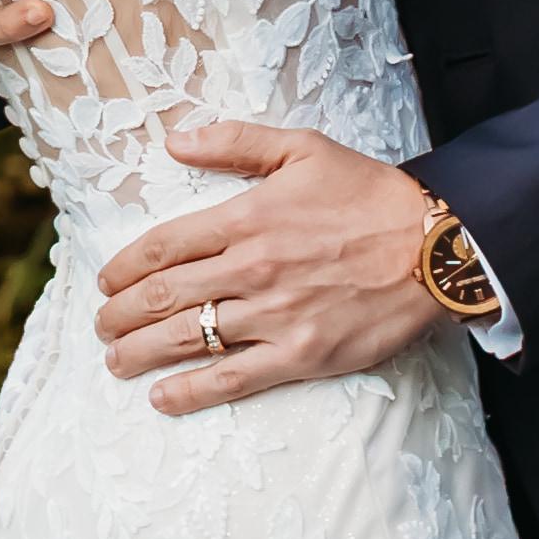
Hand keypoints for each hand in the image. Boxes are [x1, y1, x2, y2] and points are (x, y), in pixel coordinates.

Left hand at [90, 119, 448, 410]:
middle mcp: (251, 269)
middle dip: (121, 314)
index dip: (124, 267)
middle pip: (165, 296)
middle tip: (102, 325)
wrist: (437, 246)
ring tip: (116, 361)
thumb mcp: (301, 147)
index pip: (163, 246)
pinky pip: (234, 378)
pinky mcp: (302, 355)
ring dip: (141, 353)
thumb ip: (233, 141)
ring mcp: (275, 316)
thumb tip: (172, 140)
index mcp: (245, 218)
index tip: (106, 281)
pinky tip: (163, 398)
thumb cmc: (369, 194)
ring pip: (188, 338)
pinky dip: (191, 392)